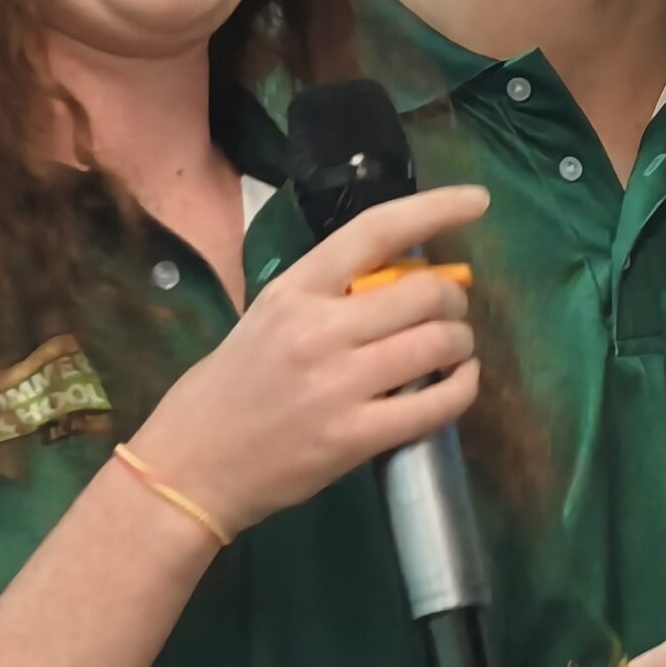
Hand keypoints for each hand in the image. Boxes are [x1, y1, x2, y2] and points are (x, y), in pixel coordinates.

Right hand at [127, 186, 488, 534]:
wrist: (190, 467)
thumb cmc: (227, 390)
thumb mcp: (266, 319)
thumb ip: (327, 298)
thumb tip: (400, 283)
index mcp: (294, 290)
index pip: (375, 231)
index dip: (434, 208)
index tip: (475, 200)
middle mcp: (319, 329)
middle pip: (424, 292)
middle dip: (454, 298)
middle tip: (451, 312)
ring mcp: (339, 384)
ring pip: (439, 343)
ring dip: (461, 342)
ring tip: (454, 351)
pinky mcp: (355, 437)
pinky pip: (438, 404)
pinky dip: (463, 388)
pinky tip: (459, 383)